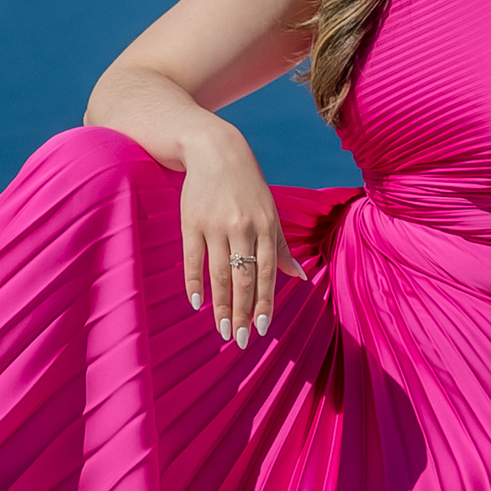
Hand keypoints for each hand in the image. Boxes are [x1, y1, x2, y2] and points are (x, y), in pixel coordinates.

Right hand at [178, 129, 302, 347]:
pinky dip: (194, 282)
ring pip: (219, 274)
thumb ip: (281, 247)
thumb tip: (300, 278)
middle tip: (239, 340)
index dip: (264, 302)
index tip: (261, 329)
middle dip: (242, 312)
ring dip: (220, 305)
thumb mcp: (269, 212)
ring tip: (221, 330)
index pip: (267, 273)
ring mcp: (215, 226)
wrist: (215, 150)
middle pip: (243, 278)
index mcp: (265, 226)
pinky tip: (197, 303)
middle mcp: (242, 228)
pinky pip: (192, 259)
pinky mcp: (190, 222)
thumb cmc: (247, 186)